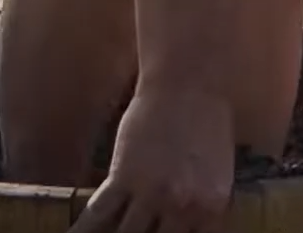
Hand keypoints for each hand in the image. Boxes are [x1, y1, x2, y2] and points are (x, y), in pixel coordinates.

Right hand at [70, 87, 232, 232]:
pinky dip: (84, 230)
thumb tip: (186, 223)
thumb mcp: (218, 170)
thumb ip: (202, 201)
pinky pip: (99, 215)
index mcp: (212, 205)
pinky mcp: (122, 178)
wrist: (187, 84)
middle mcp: (183, 206)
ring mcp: (152, 194)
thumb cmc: (207, 119)